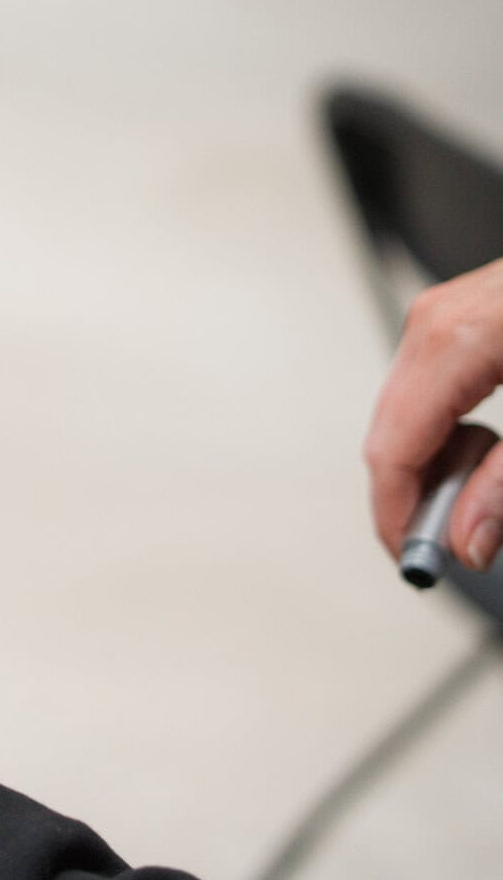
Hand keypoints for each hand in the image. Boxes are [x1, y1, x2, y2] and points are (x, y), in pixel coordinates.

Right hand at [364, 257, 502, 572]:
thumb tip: (469, 538)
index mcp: (457, 341)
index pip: (392, 448)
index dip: (398, 516)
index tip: (417, 562)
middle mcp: (433, 324)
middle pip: (390, 435)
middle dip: (419, 496)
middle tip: (461, 538)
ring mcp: (440, 317)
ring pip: (405, 416)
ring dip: (440, 465)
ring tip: (489, 481)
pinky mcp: (456, 320)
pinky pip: (426, 391)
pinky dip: (449, 431)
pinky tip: (489, 445)